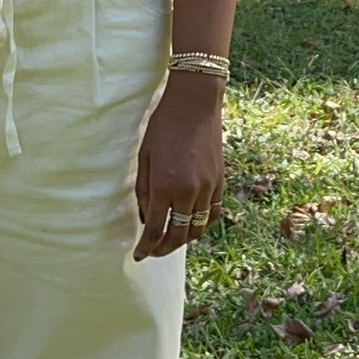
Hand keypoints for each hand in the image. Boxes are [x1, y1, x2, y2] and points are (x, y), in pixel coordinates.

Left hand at [133, 70, 224, 260]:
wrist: (195, 103)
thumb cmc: (164, 126)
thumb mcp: (144, 157)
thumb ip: (144, 190)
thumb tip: (146, 217)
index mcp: (165, 186)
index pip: (155, 230)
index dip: (146, 247)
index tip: (139, 255)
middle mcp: (189, 192)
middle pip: (178, 235)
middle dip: (164, 249)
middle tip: (153, 251)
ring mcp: (208, 188)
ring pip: (199, 228)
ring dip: (184, 239)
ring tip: (172, 239)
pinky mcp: (220, 181)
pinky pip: (213, 213)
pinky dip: (203, 224)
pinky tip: (193, 223)